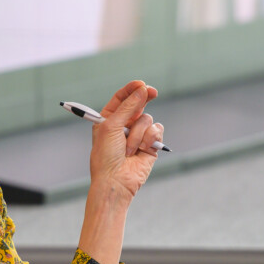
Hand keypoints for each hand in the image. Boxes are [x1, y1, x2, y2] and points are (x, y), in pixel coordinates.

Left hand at [89, 80, 163, 199]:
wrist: (115, 180)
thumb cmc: (106, 155)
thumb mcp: (111, 126)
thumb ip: (128, 107)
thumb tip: (143, 89)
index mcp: (108, 120)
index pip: (121, 99)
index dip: (131, 90)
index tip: (140, 84)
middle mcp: (123, 126)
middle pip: (138, 104)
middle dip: (144, 98)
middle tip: (152, 92)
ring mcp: (137, 135)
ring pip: (147, 119)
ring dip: (138, 133)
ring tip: (129, 148)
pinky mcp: (150, 145)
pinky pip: (157, 131)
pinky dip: (150, 138)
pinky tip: (142, 149)